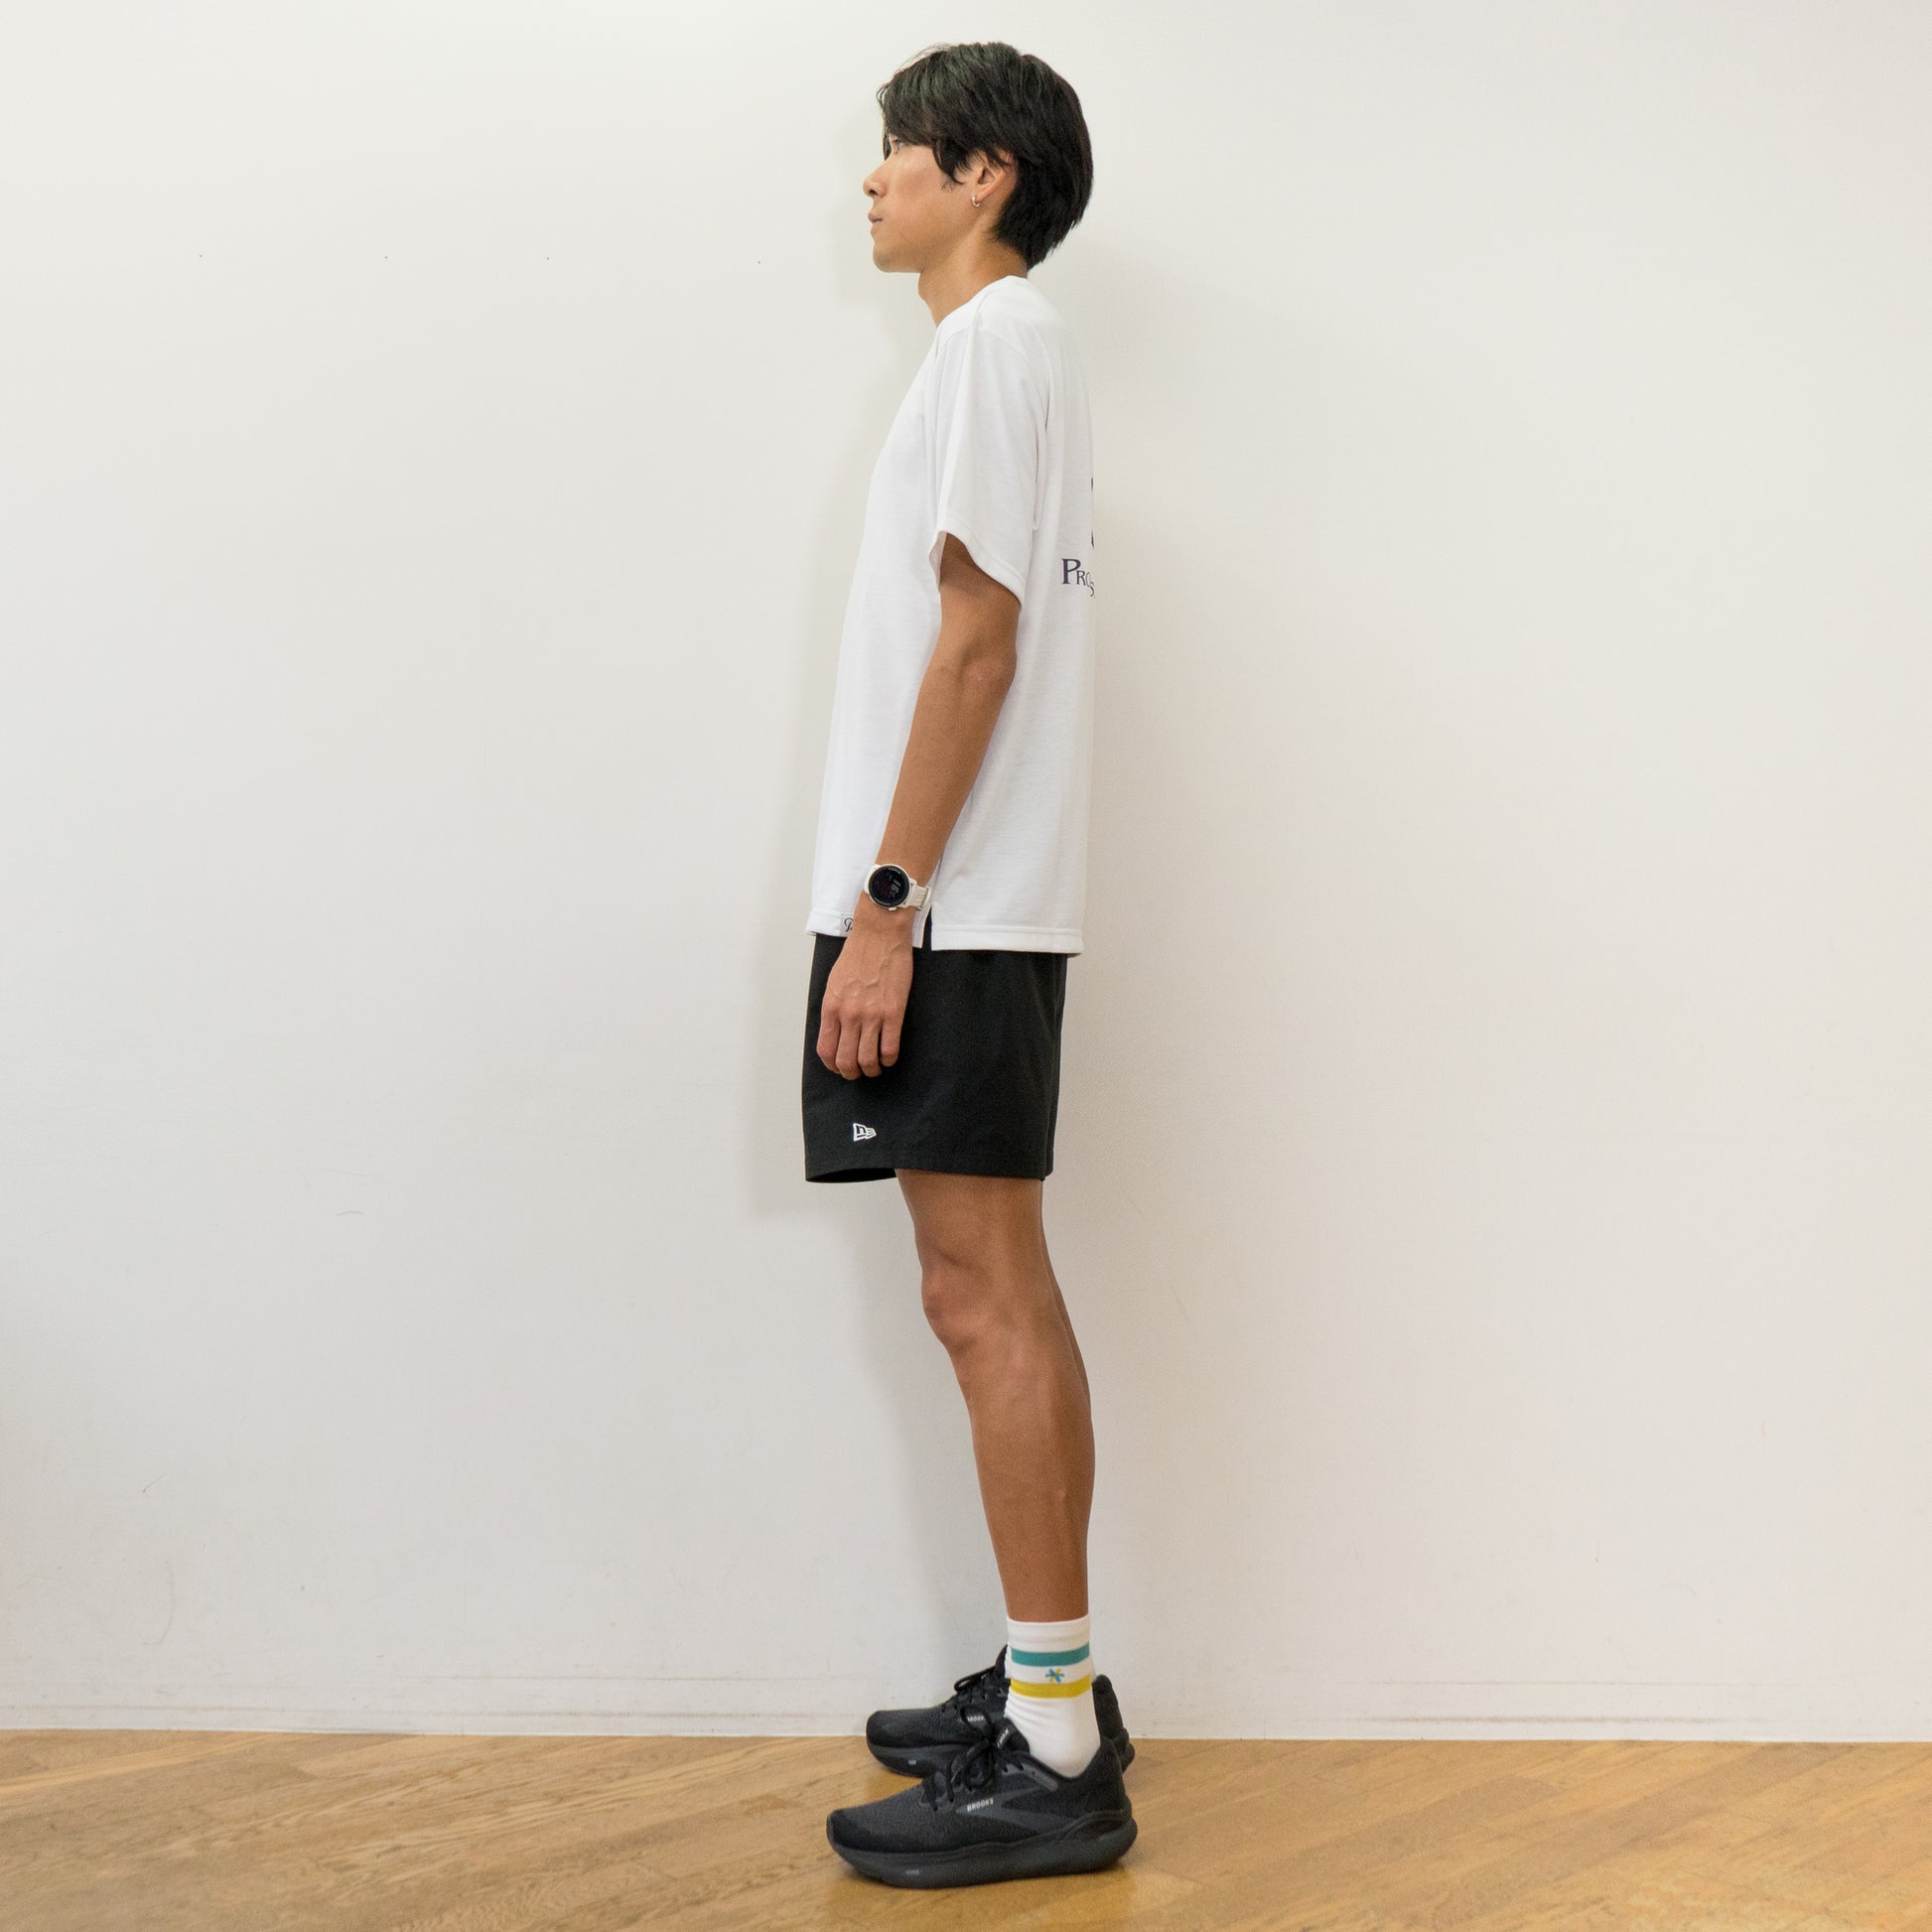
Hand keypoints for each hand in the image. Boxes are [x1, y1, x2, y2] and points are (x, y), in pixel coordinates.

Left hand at [817, 902, 914, 1078]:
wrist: (879, 934)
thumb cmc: (858, 953)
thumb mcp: (834, 982)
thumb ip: (834, 1008)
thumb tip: (836, 1031)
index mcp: (831, 1007)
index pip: (826, 1050)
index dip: (832, 1065)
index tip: (840, 1067)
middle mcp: (848, 1015)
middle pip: (845, 1061)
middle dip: (852, 1073)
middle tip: (858, 1072)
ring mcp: (871, 1015)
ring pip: (867, 1060)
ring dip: (872, 1069)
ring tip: (876, 1067)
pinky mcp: (893, 1012)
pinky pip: (890, 1048)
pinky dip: (889, 1059)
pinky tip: (890, 1056)